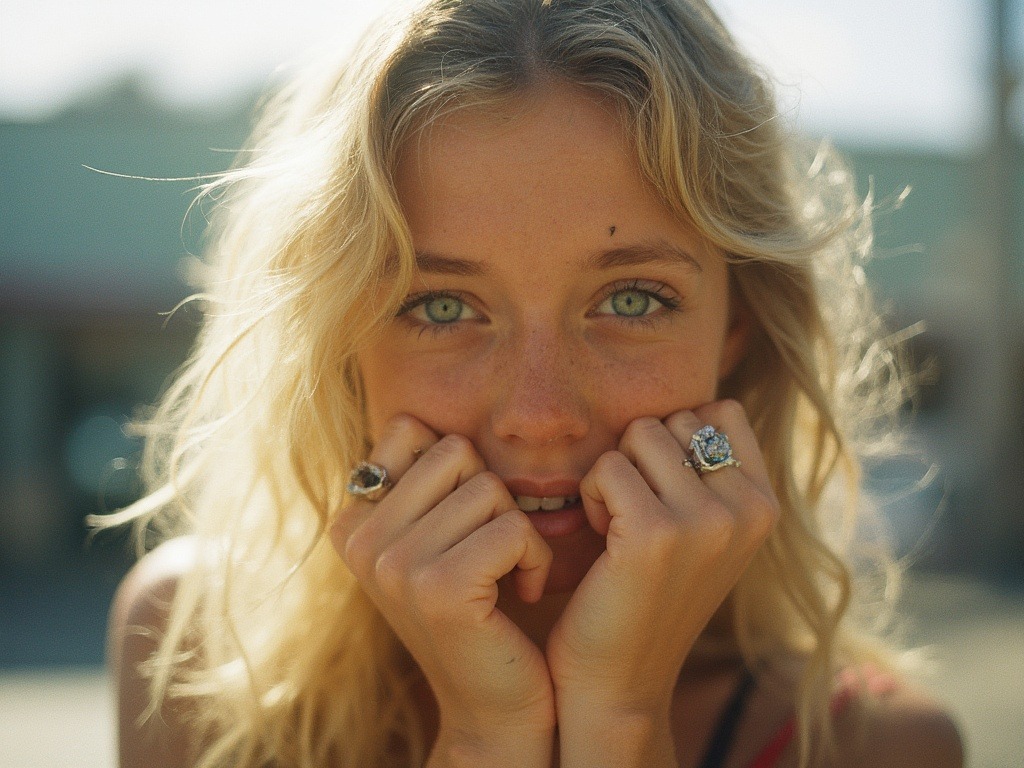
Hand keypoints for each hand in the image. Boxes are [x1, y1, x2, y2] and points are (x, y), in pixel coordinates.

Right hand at [330, 415, 555, 764]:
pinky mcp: (438, 587)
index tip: (463, 525)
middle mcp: (360, 537)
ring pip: (490, 489)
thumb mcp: (437, 538)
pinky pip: (514, 528)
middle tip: (489, 552)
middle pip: (457, 452)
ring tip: (504, 577)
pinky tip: (523, 594)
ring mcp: (393, 562)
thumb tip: (426, 422)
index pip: (412, 427)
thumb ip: (422, 481)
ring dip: (518, 531)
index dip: (459, 467)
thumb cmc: (480, 609)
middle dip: (491, 497)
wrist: (496, 707)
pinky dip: (536, 559)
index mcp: (352, 520)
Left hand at [547, 400, 778, 718]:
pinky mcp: (655, 534)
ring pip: (639, 434)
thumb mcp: (704, 532)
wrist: (620, 680)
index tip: (663, 491)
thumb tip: (696, 404)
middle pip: (673, 418)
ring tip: (619, 525)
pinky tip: (601, 539)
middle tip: (636, 515)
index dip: (676, 438)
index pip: (721, 410)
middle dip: (641, 457)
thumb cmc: (648, 595)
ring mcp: (706, 521)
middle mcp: (746, 509)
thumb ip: (711, 471)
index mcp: (764, 504)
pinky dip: (591, 496)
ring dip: (614, 473)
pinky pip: (606, 468)